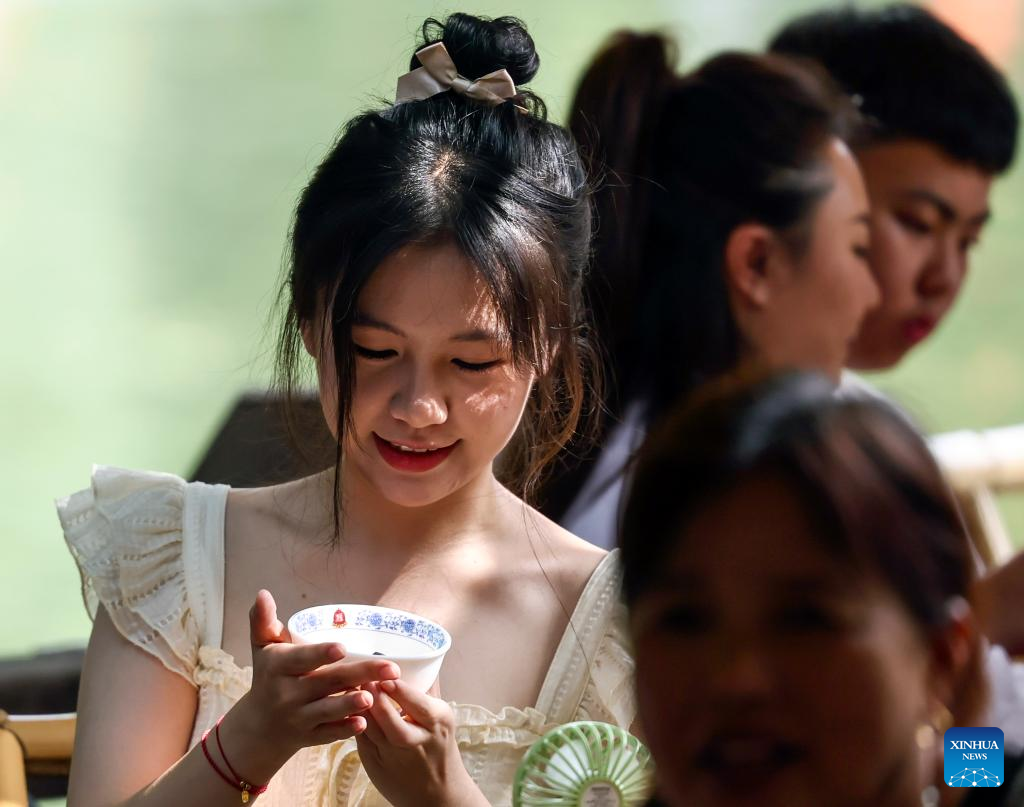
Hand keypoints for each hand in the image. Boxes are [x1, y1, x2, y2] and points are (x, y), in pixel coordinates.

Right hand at [220, 590, 400, 779]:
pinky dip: (344, 730)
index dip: (320, 654)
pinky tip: (364, 724)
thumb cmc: (268, 676)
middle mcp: (287, 693)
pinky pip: (328, 734)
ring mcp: (299, 717)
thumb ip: (262, 621)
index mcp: (278, 667)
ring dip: (350, 705)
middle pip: (326, 682)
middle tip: (390, 668)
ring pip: (328, 710)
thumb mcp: (262, 648)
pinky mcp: (310, 736)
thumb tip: (262, 592)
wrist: (258, 726)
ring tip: (372, 697)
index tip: (343, 648)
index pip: (300, 659)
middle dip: (359, 674)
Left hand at [356, 679, 485, 806]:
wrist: (437, 795)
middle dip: (373, 696)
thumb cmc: (438, 748)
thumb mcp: (441, 718)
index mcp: (437, 722)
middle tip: (360, 677)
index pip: (417, 703)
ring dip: (357, 707)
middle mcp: (416, 740)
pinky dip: (351, 721)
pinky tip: (344, 706)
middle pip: (389, 718)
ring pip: (370, 728)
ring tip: (349, 687)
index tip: (384, 674)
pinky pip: (360, 738)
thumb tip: (421, 659)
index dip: (398, 689)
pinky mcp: (374, 766)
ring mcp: (393, 756)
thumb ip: (427, 692)